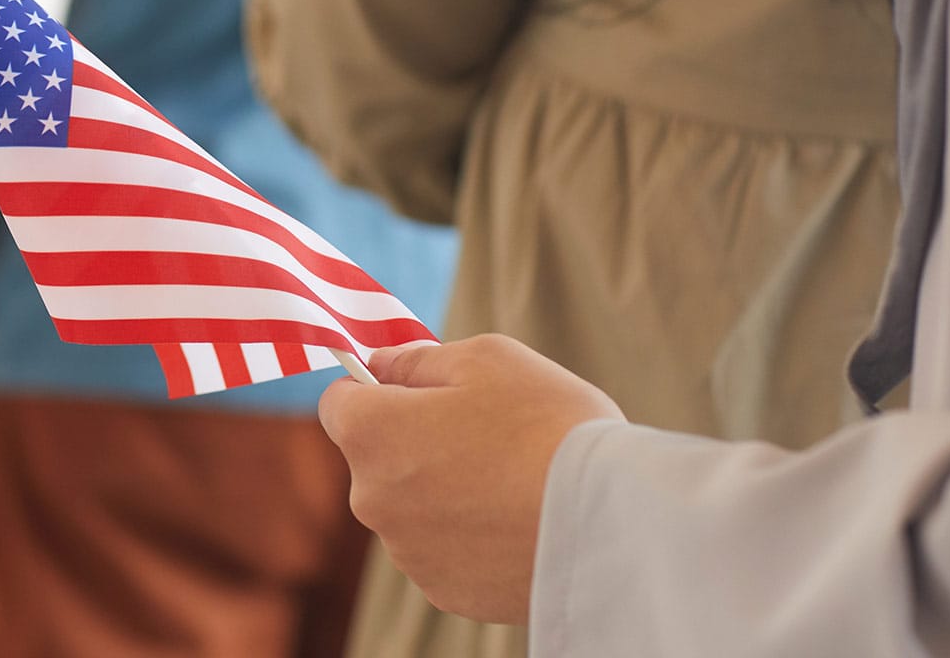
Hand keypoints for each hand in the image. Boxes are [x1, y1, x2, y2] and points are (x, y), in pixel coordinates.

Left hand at [318, 335, 623, 623]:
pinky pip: (442, 550)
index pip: (339, 403)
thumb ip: (417, 360)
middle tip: (484, 434)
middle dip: (414, 442)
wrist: (610, 522)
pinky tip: (514, 522)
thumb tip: (380, 366)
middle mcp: (372, 499)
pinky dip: (468, 536)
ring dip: (441, 492)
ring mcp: (407, 552)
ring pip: (410, 507)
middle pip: (376, 459)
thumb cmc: (548, 426)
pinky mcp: (444, 591)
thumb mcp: (485, 357)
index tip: (415, 389)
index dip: (374, 389)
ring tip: (510, 481)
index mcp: (371, 434)